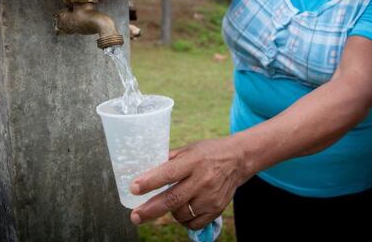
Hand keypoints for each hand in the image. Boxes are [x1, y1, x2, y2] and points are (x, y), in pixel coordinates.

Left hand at [129, 137, 249, 229]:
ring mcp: (210, 197)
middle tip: (135, 216)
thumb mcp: (189, 149)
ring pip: (181, 213)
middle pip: (173, 199)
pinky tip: (181, 211)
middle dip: (150, 210)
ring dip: (169, 211)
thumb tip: (146, 170)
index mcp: (193, 161)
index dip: (149, 182)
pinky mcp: (216, 209)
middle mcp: (203, 179)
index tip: (133, 188)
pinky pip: (193, 223)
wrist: (238, 160)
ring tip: (168, 202)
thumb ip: (169, 160)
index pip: (168, 173)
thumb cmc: (209, 152)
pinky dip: (183, 219)